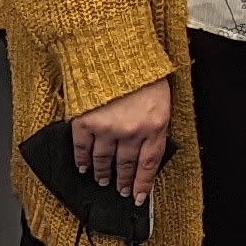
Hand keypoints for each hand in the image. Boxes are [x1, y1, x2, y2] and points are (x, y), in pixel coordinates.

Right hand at [72, 79, 174, 203]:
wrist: (116, 49)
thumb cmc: (142, 68)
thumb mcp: (162, 96)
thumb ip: (156, 122)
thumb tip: (149, 146)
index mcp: (155, 124)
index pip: (150, 163)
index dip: (143, 183)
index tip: (138, 196)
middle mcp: (132, 131)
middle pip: (126, 165)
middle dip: (124, 180)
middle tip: (121, 190)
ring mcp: (107, 128)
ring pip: (104, 160)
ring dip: (103, 173)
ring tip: (103, 180)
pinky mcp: (86, 122)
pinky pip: (83, 149)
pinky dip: (82, 161)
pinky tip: (83, 167)